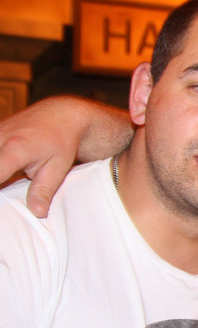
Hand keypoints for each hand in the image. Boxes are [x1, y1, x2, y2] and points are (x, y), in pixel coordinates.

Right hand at [0, 96, 91, 216]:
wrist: (62, 115)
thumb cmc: (62, 142)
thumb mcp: (57, 168)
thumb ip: (43, 190)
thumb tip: (37, 213)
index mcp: (16, 148)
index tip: (2, 200)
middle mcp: (0, 137)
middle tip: (11, 185)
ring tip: (11, 177)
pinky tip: (7, 170)